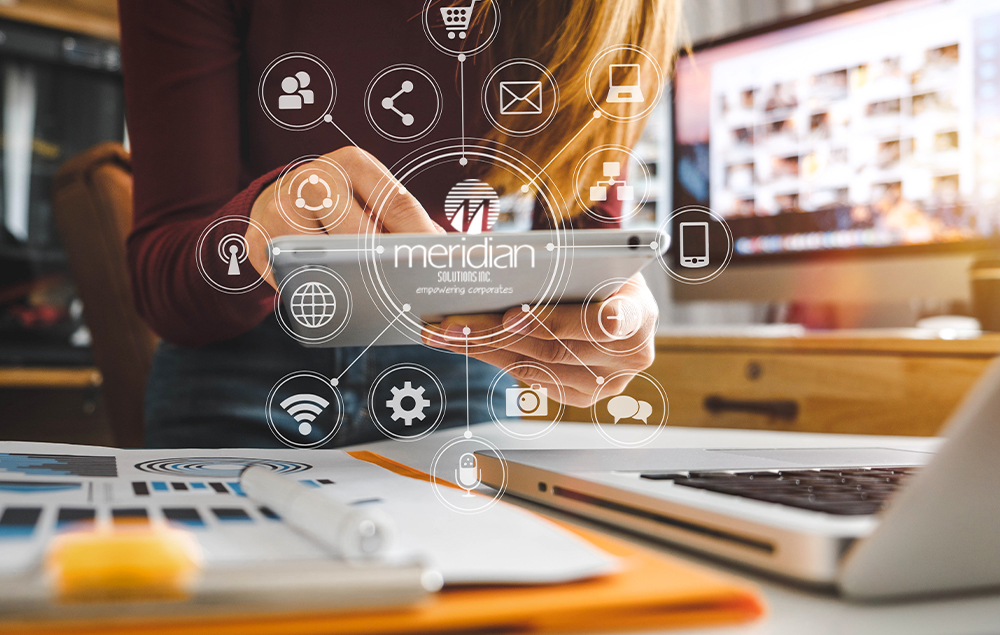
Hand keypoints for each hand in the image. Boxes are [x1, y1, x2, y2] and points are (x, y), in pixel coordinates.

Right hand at [246, 146, 442, 286]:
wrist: (279, 201)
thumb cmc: (343, 206)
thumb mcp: (375, 200)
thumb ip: (410, 222)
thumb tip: (447, 254)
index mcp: (353, 163)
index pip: (397, 202)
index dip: (420, 239)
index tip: (439, 266)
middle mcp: (314, 177)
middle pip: (361, 234)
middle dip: (386, 268)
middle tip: (408, 294)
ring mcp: (281, 207)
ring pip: (326, 258)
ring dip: (350, 285)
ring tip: (375, 302)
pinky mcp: (258, 239)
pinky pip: (294, 277)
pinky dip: (317, 293)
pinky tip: (337, 302)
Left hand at [421, 274, 657, 406]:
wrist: (614, 294)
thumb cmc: (597, 269)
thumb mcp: (588, 256)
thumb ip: (557, 262)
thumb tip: (496, 262)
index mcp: (640, 313)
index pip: (608, 322)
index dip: (557, 320)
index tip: (512, 315)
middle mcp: (632, 354)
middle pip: (557, 348)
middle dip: (500, 334)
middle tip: (457, 323)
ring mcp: (611, 381)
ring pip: (539, 368)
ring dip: (488, 349)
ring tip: (449, 333)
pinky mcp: (585, 396)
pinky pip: (535, 380)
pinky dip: (498, 360)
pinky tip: (467, 345)